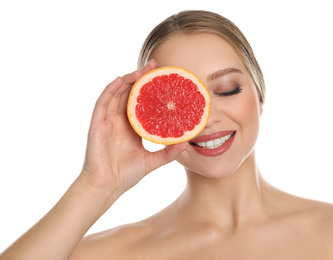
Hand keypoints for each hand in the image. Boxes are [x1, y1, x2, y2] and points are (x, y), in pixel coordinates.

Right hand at [80, 60, 187, 193]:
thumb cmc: (126, 175)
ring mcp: (107, 121)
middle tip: (155, 65)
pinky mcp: (97, 124)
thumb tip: (187, 144)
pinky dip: (110, 90)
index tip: (164, 78)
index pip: (142, 102)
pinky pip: (102, 103)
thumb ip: (168, 153)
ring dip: (127, 80)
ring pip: (116, 94)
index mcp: (132, 127)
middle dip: (141, 78)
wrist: (107, 187)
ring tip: (141, 70)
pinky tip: (120, 80)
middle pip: (130, 93)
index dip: (151, 89)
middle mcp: (120, 120)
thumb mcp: (152, 162)